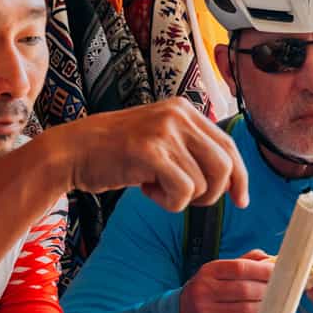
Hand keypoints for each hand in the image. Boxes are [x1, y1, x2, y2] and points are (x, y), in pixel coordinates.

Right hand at [43, 98, 249, 211]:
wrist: (72, 151)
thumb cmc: (117, 153)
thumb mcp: (160, 139)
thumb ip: (192, 150)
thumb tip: (232, 180)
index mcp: (185, 109)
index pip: (229, 146)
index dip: (240, 177)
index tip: (241, 200)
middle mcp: (178, 115)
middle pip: (224, 166)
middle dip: (212, 194)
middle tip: (187, 199)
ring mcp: (164, 131)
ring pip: (204, 183)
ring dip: (183, 199)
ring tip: (156, 188)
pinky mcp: (149, 152)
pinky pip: (183, 192)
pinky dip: (170, 202)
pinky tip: (147, 190)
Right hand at [179, 249, 273, 312]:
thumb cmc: (208, 292)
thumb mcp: (218, 274)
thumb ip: (243, 263)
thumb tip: (270, 259)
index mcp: (208, 271)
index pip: (240, 267)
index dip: (262, 270)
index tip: (279, 272)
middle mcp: (203, 290)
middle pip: (245, 289)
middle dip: (267, 290)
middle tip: (281, 291)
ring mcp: (205, 312)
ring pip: (246, 308)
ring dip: (264, 307)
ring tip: (273, 304)